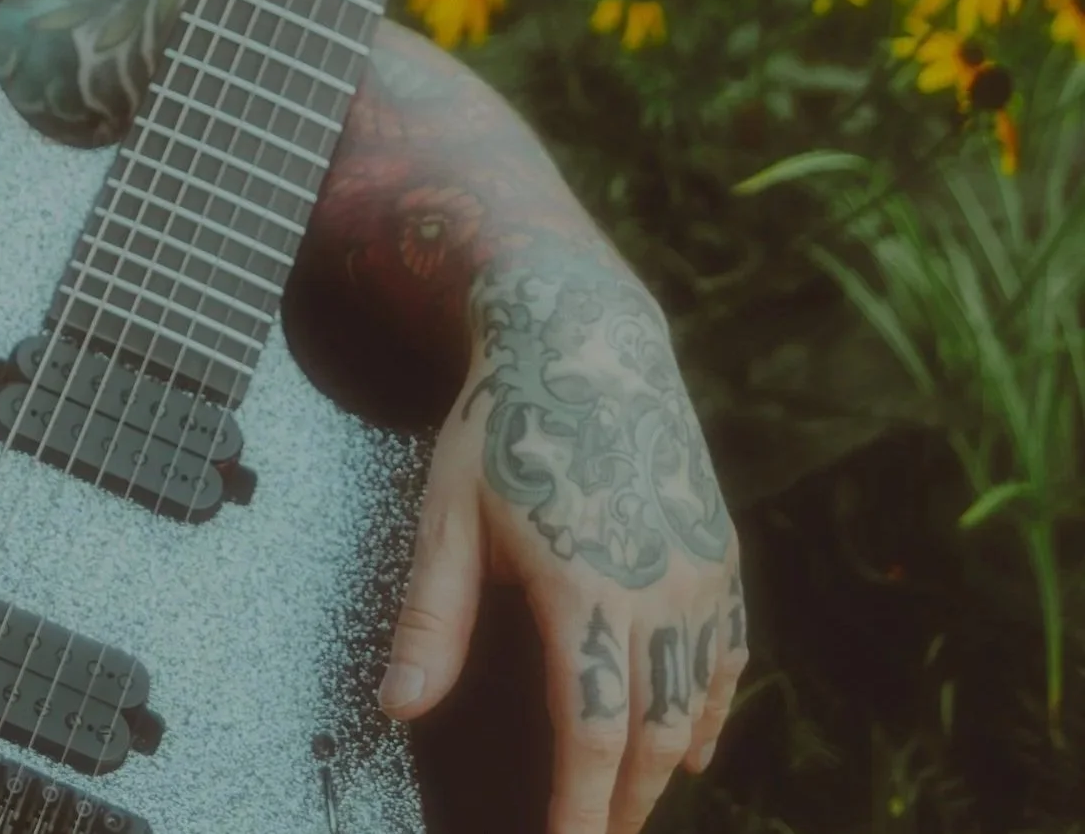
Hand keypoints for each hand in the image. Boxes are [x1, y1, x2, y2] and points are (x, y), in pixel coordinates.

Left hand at [377, 256, 747, 833]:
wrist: (586, 338)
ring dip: (662, 763)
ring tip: (627, 802)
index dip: (582, 810)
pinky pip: (727, 654)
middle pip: (649, 734)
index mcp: (584, 585)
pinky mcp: (719, 549)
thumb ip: (431, 618)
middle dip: (623, 802)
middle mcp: (656, 586)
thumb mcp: (450, 512)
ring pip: (694, 702)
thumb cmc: (505, 422)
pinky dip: (711, 708)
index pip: (591, 735)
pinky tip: (690, 742)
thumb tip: (397, 707)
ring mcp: (699, 568)